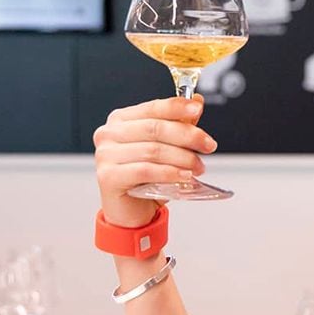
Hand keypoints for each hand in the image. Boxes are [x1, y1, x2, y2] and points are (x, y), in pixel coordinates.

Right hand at [93, 96, 217, 226]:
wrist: (132, 213)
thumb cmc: (146, 179)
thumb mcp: (166, 148)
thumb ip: (179, 124)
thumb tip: (197, 101)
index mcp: (121, 120)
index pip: (152, 107)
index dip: (177, 107)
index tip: (198, 109)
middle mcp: (109, 134)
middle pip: (155, 128)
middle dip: (187, 136)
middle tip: (208, 145)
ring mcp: (105, 155)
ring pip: (153, 150)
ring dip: (182, 158)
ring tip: (199, 167)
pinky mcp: (108, 176)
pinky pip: (145, 170)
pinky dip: (170, 173)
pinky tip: (185, 176)